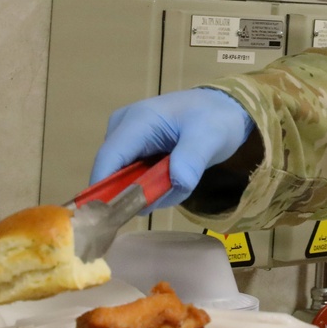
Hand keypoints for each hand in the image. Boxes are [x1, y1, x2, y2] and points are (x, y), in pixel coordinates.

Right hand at [90, 88, 254, 208]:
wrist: (221, 108)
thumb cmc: (214, 118)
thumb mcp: (211, 136)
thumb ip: (192, 159)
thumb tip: (177, 182)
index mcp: (138, 119)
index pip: (109, 159)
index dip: (105, 190)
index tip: (114, 219)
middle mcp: (123, 128)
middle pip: (115, 173)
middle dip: (141, 192)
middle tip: (173, 192)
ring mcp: (126, 140)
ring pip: (127, 179)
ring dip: (154, 189)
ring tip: (183, 176)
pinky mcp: (132, 150)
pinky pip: (136, 178)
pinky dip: (156, 185)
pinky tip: (177, 174)